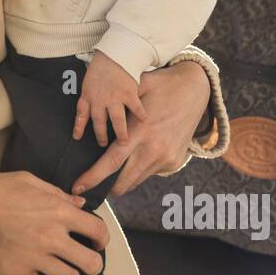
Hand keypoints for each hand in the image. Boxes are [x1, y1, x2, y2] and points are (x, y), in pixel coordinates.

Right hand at [0, 171, 107, 274]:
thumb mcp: (29, 181)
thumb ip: (58, 194)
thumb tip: (79, 203)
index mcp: (58, 212)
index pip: (98, 231)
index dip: (103, 238)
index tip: (97, 241)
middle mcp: (52, 238)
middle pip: (91, 263)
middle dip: (92, 262)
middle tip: (84, 259)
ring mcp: (36, 258)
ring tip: (63, 269)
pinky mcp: (18, 273)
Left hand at [69, 59, 209, 197]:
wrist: (197, 90)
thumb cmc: (162, 86)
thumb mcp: (138, 88)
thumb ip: (117, 102)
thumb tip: (91, 106)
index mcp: (140, 132)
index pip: (112, 162)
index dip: (93, 177)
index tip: (77, 187)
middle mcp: (153, 150)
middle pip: (122, 182)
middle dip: (106, 188)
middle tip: (92, 185)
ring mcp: (166, 158)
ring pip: (136, 180)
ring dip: (123, 180)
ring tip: (114, 171)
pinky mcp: (174, 162)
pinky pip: (150, 173)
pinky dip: (140, 170)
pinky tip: (138, 155)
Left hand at [73, 50, 147, 146]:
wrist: (115, 54)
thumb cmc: (102, 66)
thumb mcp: (88, 81)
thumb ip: (88, 96)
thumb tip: (85, 109)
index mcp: (88, 95)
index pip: (81, 114)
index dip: (78, 127)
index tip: (77, 138)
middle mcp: (100, 100)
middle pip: (99, 122)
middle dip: (101, 135)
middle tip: (104, 145)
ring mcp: (114, 98)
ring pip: (117, 120)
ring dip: (120, 132)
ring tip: (124, 142)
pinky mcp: (128, 94)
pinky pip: (135, 108)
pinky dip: (140, 115)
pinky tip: (145, 122)